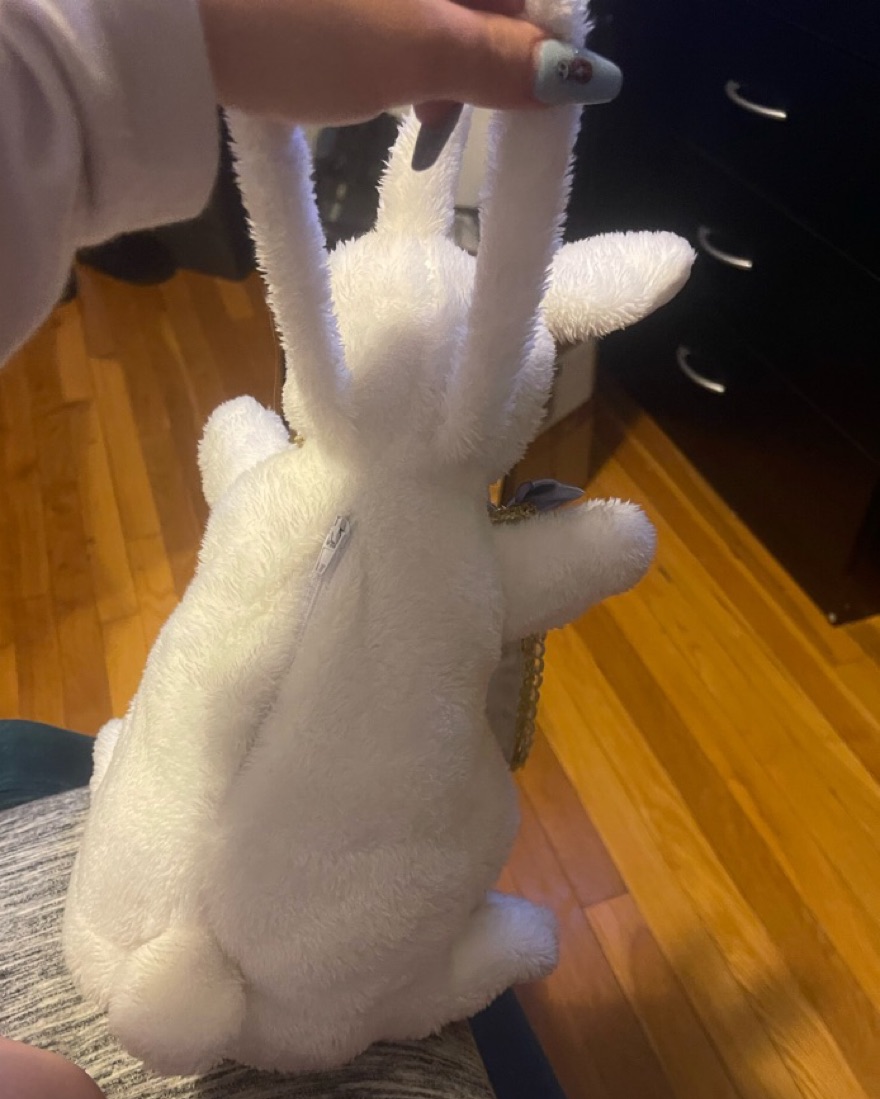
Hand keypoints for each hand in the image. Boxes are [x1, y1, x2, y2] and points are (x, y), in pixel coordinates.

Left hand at [197, 0, 545, 124]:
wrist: (170, 13)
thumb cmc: (303, 24)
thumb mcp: (418, 49)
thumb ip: (506, 59)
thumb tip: (592, 78)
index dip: (536, 51)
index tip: (520, 111)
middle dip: (478, 61)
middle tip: (440, 127)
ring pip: (436, 7)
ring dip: (434, 61)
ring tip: (407, 111)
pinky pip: (391, 11)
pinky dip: (392, 45)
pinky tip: (368, 77)